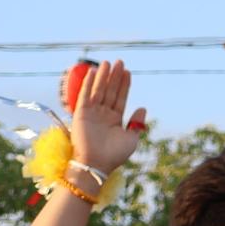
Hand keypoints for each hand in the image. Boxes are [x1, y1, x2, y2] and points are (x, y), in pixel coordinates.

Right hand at [69, 59, 147, 173]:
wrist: (97, 164)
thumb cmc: (115, 154)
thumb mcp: (131, 139)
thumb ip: (136, 123)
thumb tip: (143, 107)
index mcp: (115, 119)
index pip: (120, 98)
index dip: (124, 85)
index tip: (128, 72)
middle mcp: (103, 114)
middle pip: (110, 91)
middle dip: (115, 77)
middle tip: (119, 61)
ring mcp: (92, 112)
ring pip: (99, 90)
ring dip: (103, 76)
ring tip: (108, 63)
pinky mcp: (81, 113)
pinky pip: (85, 95)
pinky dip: (89, 84)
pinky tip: (94, 72)